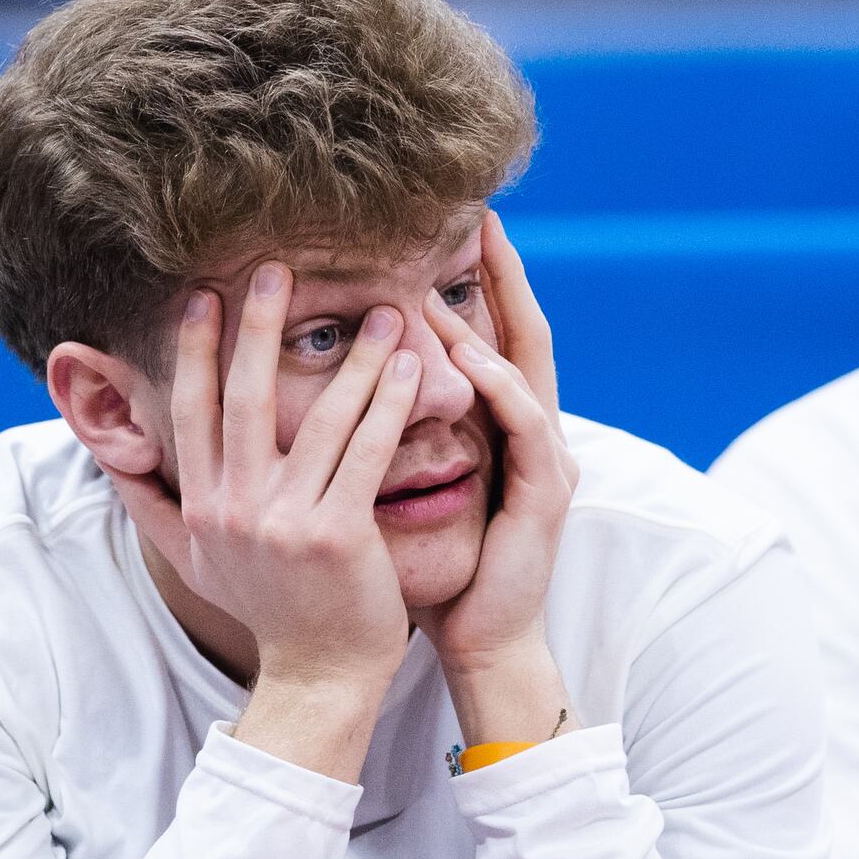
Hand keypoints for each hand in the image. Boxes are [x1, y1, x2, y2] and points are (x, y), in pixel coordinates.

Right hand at [102, 263, 421, 774]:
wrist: (319, 676)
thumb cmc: (268, 609)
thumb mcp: (195, 559)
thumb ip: (153, 502)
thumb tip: (108, 450)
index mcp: (202, 505)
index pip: (192, 411)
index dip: (197, 351)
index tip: (205, 296)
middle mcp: (234, 508)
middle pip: (242, 399)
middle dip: (258, 328)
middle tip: (275, 269)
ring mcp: (284, 522)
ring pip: (317, 419)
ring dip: (352, 359)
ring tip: (381, 313)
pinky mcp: (337, 534)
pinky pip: (364, 452)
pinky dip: (388, 405)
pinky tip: (411, 368)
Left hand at [414, 212, 576, 688]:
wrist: (479, 641)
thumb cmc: (432, 570)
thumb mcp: (400, 490)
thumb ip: (375, 438)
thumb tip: (310, 398)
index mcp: (500, 431)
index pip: (490, 339)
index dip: (475, 284)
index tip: (448, 229)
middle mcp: (532, 434)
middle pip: (524, 334)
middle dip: (506, 275)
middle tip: (484, 217)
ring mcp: (548, 461)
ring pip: (523, 370)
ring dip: (487, 323)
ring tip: (449, 281)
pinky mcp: (547, 493)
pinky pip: (525, 424)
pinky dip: (498, 385)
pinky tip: (467, 357)